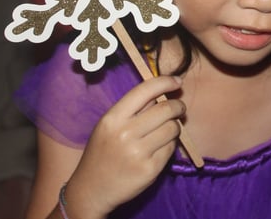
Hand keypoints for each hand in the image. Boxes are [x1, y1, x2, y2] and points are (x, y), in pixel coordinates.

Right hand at [64, 76, 184, 218]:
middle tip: (179, 109)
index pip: (145, 90)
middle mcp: (125, 133)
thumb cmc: (102, 152)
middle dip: (178, 106)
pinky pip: (171, 148)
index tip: (177, 81)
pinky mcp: (150, 169)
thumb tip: (163, 92)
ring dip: (175, 127)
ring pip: (173, 128)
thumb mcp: (108, 126)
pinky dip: (170, 145)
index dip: (165, 82)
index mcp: (113, 118)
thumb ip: (133, 109)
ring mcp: (139, 153)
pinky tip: (159, 148)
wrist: (92, 189)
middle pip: (166, 109)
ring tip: (166, 131)